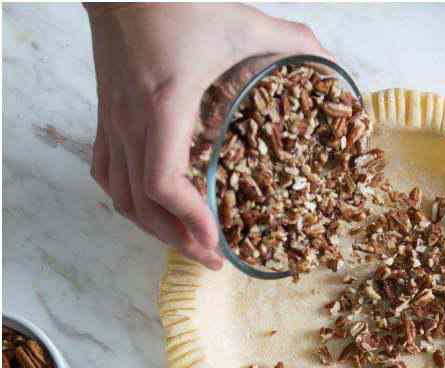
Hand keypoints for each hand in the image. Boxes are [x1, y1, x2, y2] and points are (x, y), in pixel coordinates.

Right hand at [85, 3, 323, 267]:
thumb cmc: (179, 1)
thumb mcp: (245, 21)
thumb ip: (294, 43)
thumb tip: (333, 64)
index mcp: (165, 104)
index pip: (162, 182)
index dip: (188, 219)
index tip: (216, 240)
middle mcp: (131, 121)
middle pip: (140, 204)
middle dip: (178, 238)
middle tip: (214, 259)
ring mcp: (112, 120)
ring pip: (119, 195)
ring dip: (153, 226)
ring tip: (189, 242)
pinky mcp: (104, 115)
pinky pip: (105, 172)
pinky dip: (128, 199)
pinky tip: (154, 210)